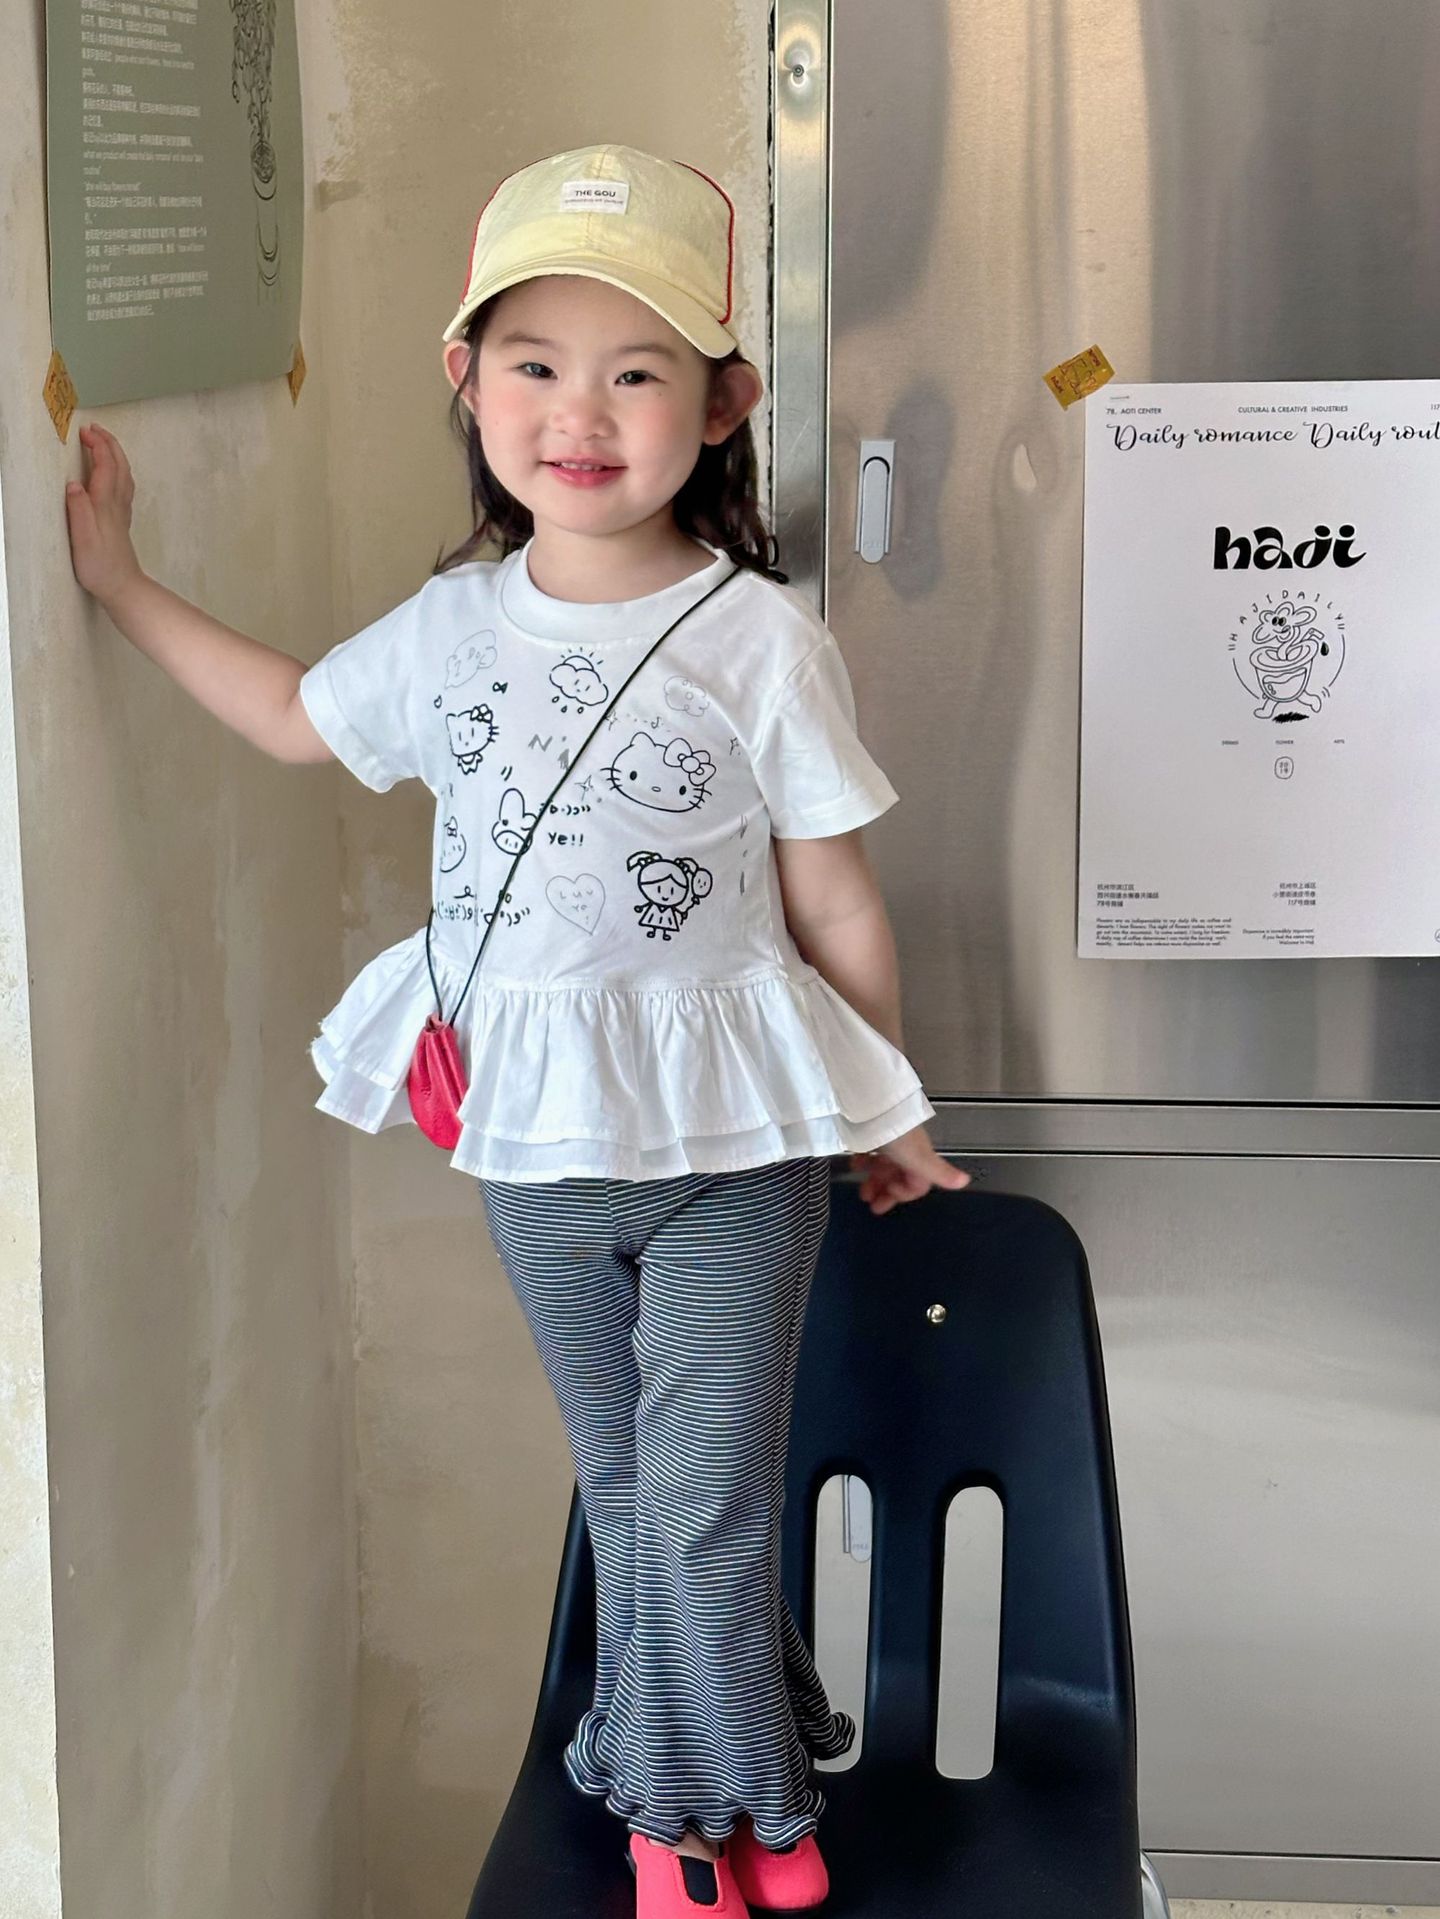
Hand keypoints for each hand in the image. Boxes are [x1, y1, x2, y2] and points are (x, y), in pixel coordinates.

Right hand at [65, 423, 143, 606]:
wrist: (122, 587)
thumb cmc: (100, 565)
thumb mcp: (82, 537)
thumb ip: (78, 509)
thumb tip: (73, 483)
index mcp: (105, 504)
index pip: (105, 465)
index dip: (97, 445)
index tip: (85, 431)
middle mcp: (117, 505)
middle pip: (120, 466)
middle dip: (109, 444)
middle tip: (95, 429)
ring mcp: (122, 513)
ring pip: (125, 476)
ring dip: (116, 456)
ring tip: (104, 444)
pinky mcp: (121, 523)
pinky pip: (125, 488)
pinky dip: (119, 473)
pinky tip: (114, 477)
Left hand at [850, 1125, 971, 1215]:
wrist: (875, 1104)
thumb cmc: (897, 1132)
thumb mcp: (919, 1157)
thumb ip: (939, 1172)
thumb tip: (964, 1181)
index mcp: (920, 1156)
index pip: (918, 1182)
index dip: (904, 1193)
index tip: (889, 1197)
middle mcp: (906, 1147)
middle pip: (899, 1174)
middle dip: (886, 1190)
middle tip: (870, 1203)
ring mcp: (889, 1137)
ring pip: (884, 1163)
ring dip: (874, 1178)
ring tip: (862, 1190)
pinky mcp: (871, 1128)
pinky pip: (869, 1148)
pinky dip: (863, 1160)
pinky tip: (855, 1164)